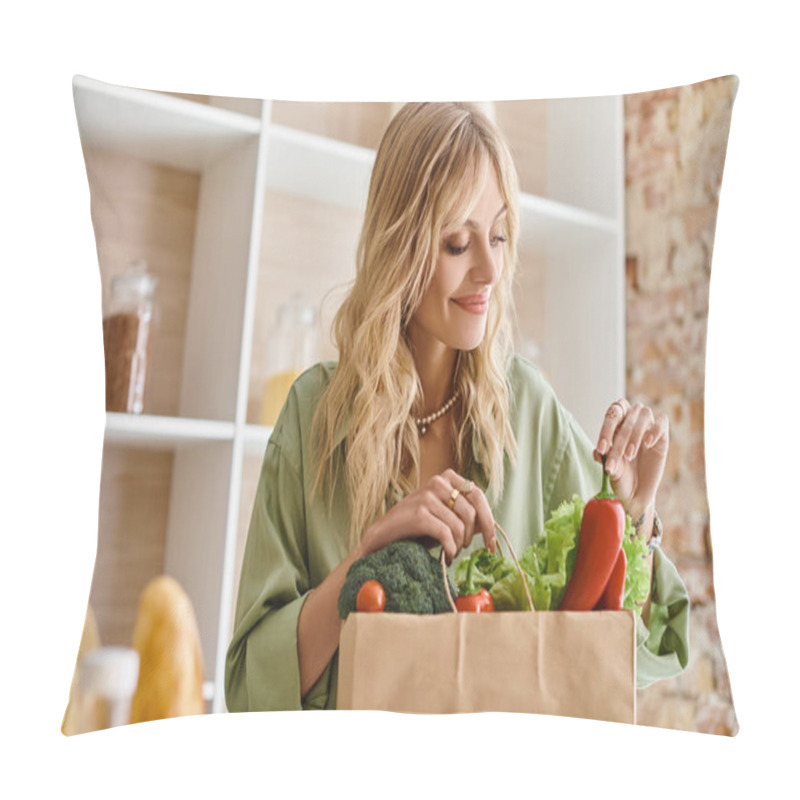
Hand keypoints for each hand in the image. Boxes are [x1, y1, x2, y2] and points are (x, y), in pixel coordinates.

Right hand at [359, 469, 495, 563]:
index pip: (478, 495)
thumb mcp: (444, 517)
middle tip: (465, 548)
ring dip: (459, 544)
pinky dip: (451, 549)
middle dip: (473, 535)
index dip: (489, 520)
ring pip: (460, 525)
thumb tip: (490, 526)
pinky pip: (447, 534)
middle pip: (471, 511)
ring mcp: (427, 496)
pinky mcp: (419, 514)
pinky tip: (447, 556)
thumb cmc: (417, 528)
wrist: (383, 536)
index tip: (491, 543)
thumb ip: (465, 516)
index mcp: (446, 478)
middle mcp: (437, 482)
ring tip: (451, 552)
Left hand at [593, 399, 668, 520]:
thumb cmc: (620, 477)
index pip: (612, 414)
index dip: (606, 429)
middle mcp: (632, 422)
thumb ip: (606, 457)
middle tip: (620, 456)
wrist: (637, 493)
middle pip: (627, 412)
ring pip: (645, 413)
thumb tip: (598, 451)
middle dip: (621, 436)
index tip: (601, 449)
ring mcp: (648, 428)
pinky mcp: (663, 436)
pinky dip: (655, 429)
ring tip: (630, 455)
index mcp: (616, 425)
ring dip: (636, 434)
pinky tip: (648, 444)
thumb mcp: (611, 469)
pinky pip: (663, 420)